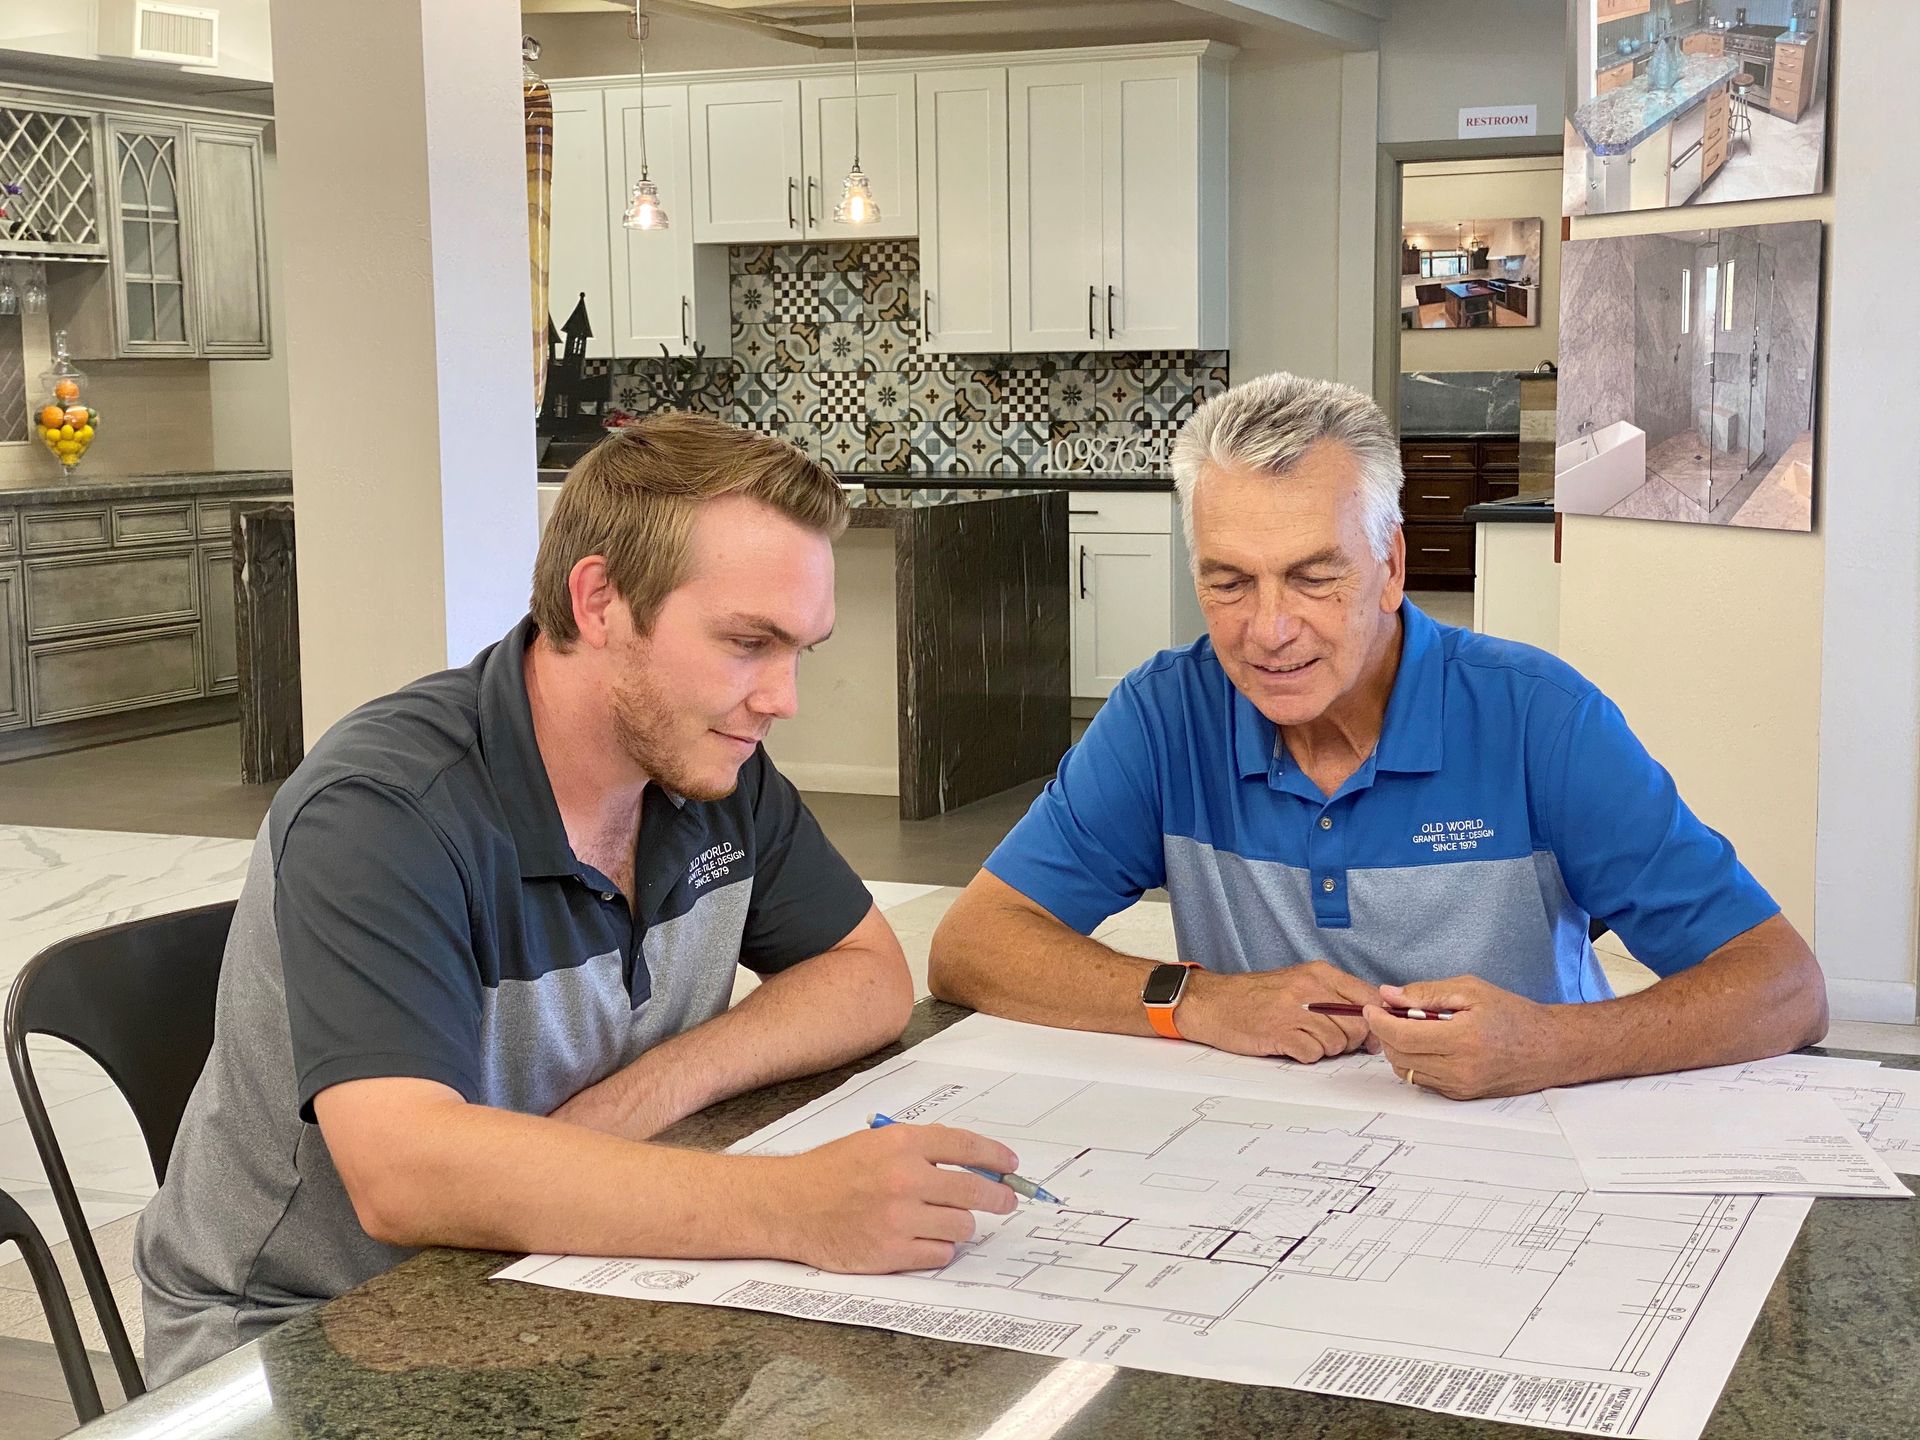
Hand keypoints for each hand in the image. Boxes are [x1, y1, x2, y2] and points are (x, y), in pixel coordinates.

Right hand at [772, 1123, 1019, 1272]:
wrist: (789, 1204)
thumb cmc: (830, 1172)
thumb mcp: (874, 1143)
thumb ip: (920, 1149)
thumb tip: (970, 1162)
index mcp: (902, 1143)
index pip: (966, 1146)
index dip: (996, 1157)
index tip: (1011, 1166)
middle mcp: (905, 1178)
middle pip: (974, 1190)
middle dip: (998, 1197)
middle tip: (1005, 1201)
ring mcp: (900, 1218)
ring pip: (961, 1226)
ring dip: (959, 1225)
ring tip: (941, 1221)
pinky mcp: (892, 1252)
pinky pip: (940, 1255)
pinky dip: (938, 1250)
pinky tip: (923, 1241)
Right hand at [1179, 960, 1380, 1062]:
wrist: (1212, 1002)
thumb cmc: (1255, 996)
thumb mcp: (1298, 983)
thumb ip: (1334, 996)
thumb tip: (1369, 1022)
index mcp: (1318, 973)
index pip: (1369, 997)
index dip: (1375, 1022)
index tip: (1370, 1034)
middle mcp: (1310, 988)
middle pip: (1357, 1025)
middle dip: (1349, 1041)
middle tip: (1328, 1040)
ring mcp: (1294, 1010)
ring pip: (1337, 1042)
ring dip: (1324, 1049)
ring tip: (1303, 1039)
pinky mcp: (1280, 1032)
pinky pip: (1312, 1054)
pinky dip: (1305, 1056)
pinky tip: (1290, 1046)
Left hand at [1365, 977, 1576, 1099]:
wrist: (1550, 1048)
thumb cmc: (1515, 1015)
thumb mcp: (1471, 991)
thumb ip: (1427, 994)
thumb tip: (1390, 995)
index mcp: (1462, 1039)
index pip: (1402, 1035)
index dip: (1379, 1020)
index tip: (1371, 1007)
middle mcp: (1459, 1069)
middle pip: (1398, 1055)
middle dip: (1385, 1033)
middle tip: (1390, 1013)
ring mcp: (1460, 1086)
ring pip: (1407, 1071)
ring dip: (1398, 1049)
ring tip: (1410, 1028)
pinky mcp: (1462, 1095)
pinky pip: (1423, 1081)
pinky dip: (1415, 1062)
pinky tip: (1427, 1044)